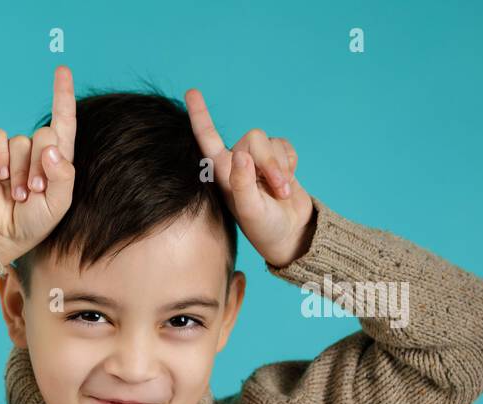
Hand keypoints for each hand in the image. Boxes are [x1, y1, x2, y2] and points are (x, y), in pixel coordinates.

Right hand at [0, 64, 76, 263]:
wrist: (3, 235)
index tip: (62, 70)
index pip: (64, 121)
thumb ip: (63, 176)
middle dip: (41, 165)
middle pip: (45, 134)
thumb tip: (50, 149)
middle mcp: (35, 151)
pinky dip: (2, 157)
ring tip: (18, 195)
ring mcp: (12, 152)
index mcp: (57, 158)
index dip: (63, 95)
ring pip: (22, 142)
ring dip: (21, 171)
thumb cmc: (34, 222)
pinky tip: (3, 177)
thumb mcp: (59, 203)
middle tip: (34, 191)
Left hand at [184, 89, 314, 267]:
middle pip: (253, 138)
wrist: (291, 233)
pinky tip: (288, 182)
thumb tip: (241, 156)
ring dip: (281, 167)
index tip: (190, 92)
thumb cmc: (265, 227)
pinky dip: (291, 163)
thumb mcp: (251, 211)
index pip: (207, 140)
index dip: (200, 116)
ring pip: (271, 142)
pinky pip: (286, 145)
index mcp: (222, 173)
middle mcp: (237, 163)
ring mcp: (258, 161)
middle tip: (278, 189)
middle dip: (269, 162)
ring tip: (281, 192)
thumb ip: (243, 184)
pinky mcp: (277, 159)